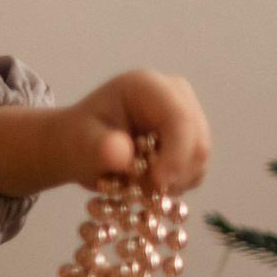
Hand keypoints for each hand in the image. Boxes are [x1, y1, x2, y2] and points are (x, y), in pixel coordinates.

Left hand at [0, 70, 210, 198]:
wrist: (78, 145)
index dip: (176, 156)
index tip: (156, 183)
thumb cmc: (76, 138)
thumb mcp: (80, 142)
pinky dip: (173, 185)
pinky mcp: (190, 140)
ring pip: (199, 160)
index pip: (181, 121)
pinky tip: (146, 183)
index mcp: (148, 86)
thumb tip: (122, 155)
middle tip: (139, 190)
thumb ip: (99, 147)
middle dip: (173, 173)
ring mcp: (187, 116)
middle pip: (197, 143)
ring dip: (171, 182)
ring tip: (135, 183)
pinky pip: (195, 171)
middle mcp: (176, 96)